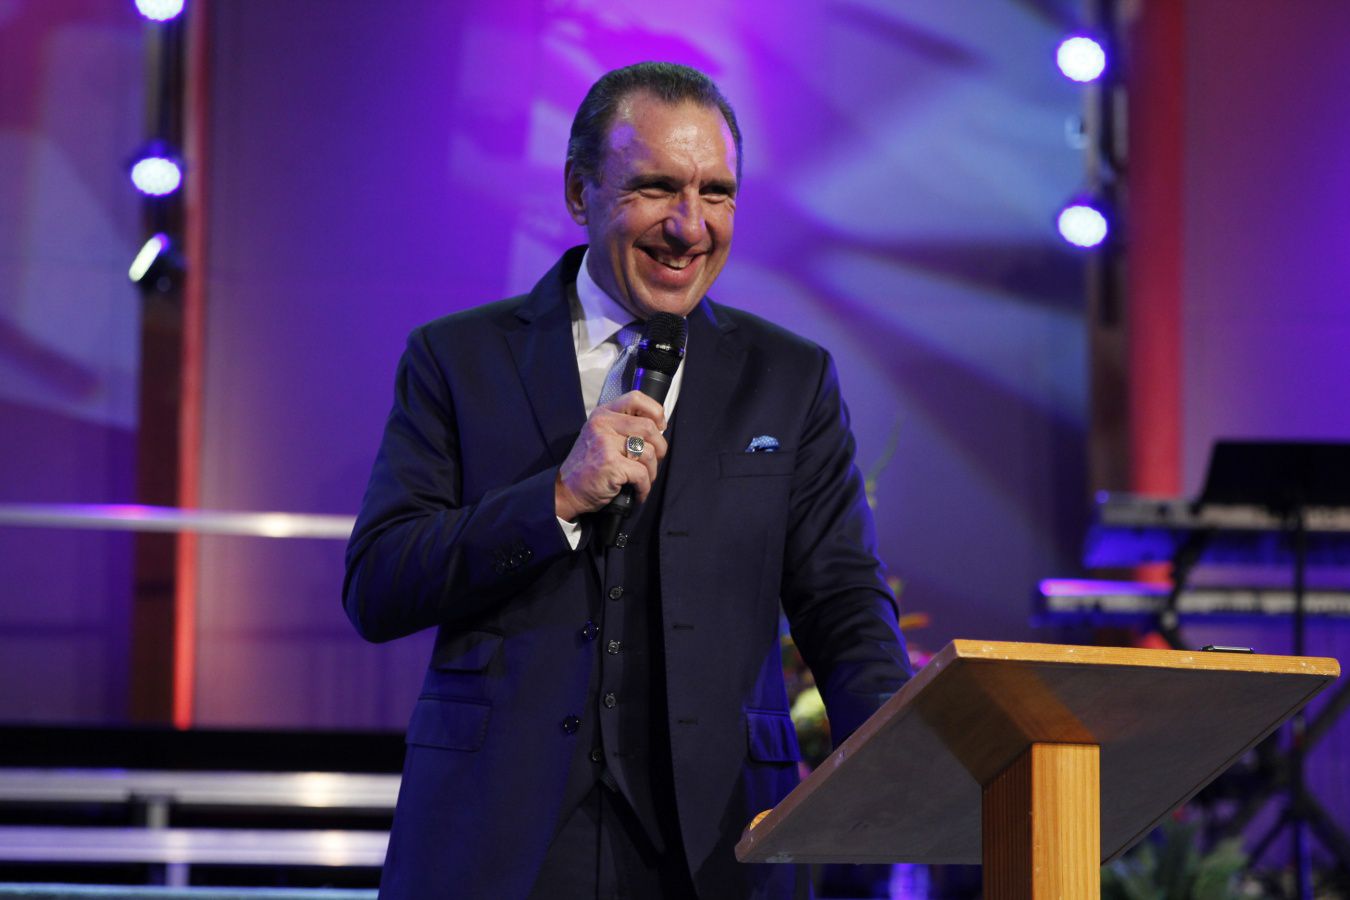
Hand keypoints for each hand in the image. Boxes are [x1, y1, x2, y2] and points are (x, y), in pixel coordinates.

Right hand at [555, 391, 668, 521]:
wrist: (566, 490)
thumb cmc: (588, 466)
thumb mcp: (600, 436)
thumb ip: (622, 427)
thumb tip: (658, 429)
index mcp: (603, 414)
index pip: (636, 398)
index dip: (655, 412)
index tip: (660, 427)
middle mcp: (603, 425)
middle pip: (649, 428)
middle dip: (660, 449)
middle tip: (653, 462)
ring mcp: (606, 444)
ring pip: (650, 452)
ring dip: (652, 472)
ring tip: (643, 480)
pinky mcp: (611, 464)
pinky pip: (642, 474)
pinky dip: (644, 487)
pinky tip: (638, 492)